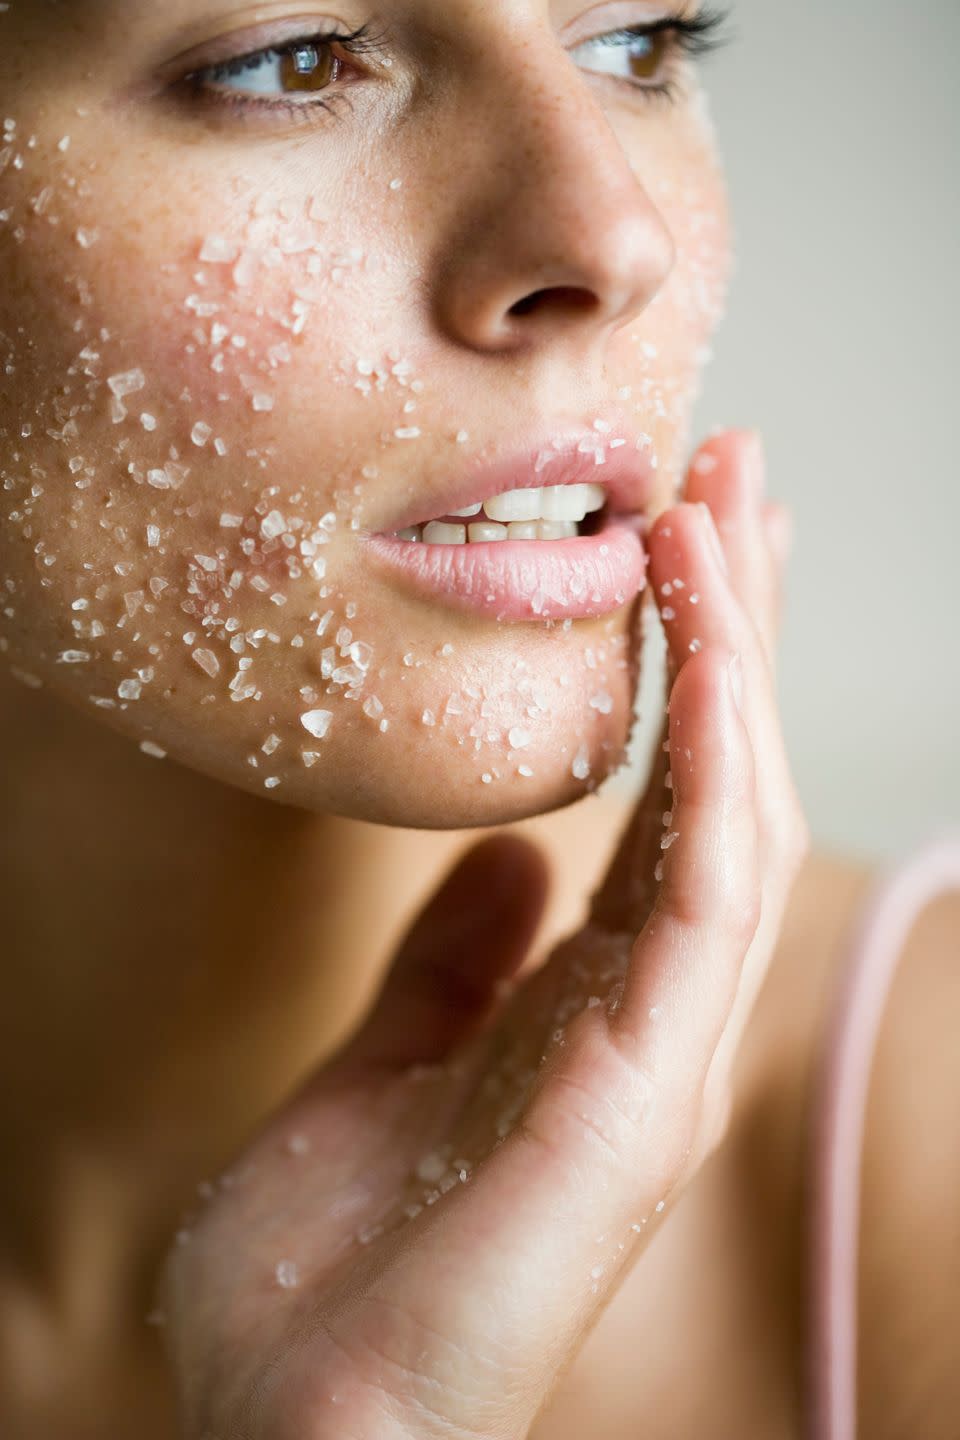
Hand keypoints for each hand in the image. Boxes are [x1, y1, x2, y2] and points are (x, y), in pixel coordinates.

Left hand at [159, 430, 809, 1439]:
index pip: (665, 800)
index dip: (683, 667)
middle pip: (721, 779)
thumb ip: (456, 959)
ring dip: (739, 653)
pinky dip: (716, 743)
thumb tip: (509, 857)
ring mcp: (660, 1043)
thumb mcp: (384, 1063)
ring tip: (726, 510)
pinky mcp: (650, 1077)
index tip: (677, 540)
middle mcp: (644, 1009)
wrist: (295, 1422)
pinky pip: (708, 878)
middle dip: (736, 624)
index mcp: (584, 1000)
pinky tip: (705, 629)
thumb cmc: (330, 1263)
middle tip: (738, 473)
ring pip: (737, 805)